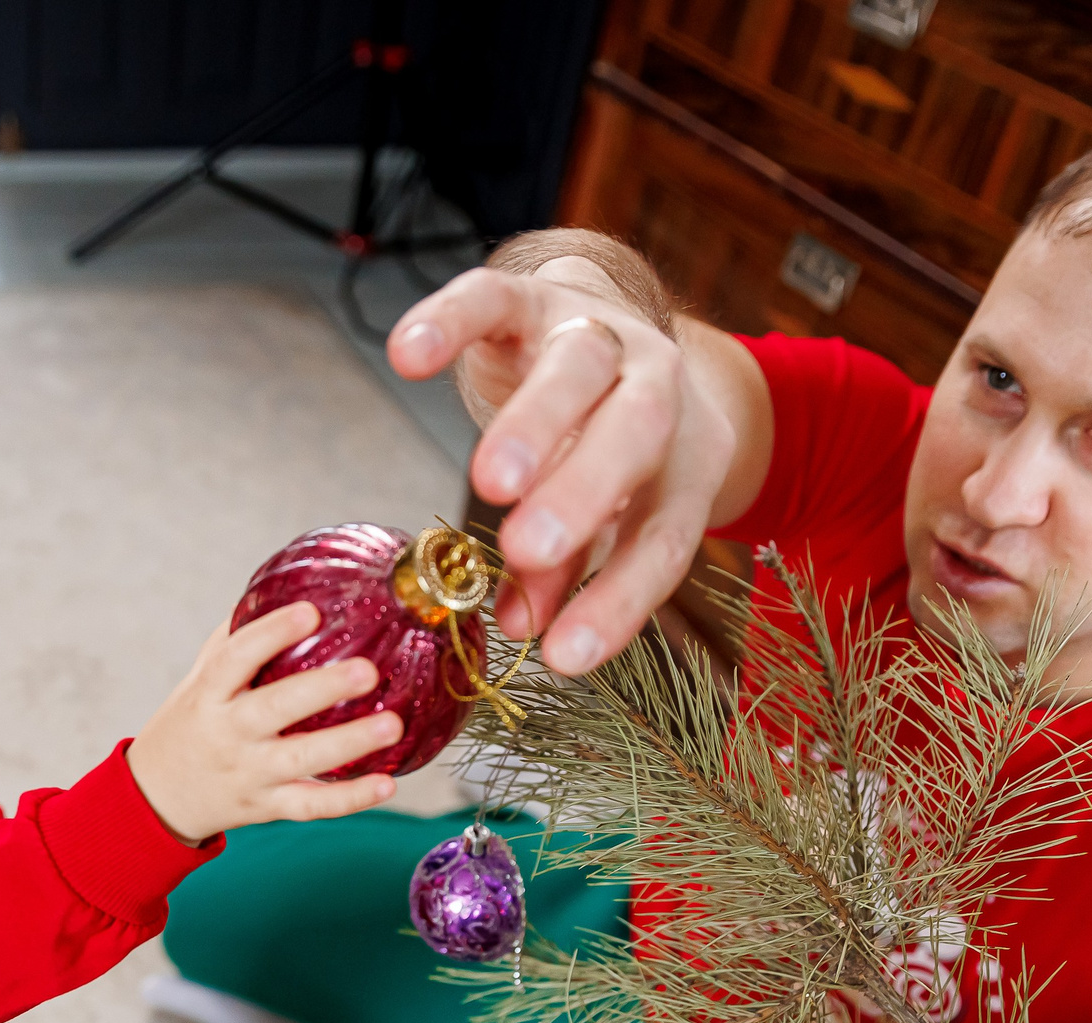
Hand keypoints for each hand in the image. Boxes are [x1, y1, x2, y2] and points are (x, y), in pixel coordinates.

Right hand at [128, 602, 400, 842]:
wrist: (157, 796)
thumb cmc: (191, 723)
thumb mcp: (201, 679)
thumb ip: (238, 638)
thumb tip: (290, 587)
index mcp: (208, 694)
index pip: (236, 658)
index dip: (271, 633)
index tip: (310, 611)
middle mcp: (227, 733)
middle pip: (274, 710)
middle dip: (321, 690)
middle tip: (367, 671)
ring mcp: (248, 773)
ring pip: (300, 761)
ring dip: (348, 744)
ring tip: (392, 725)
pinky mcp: (267, 806)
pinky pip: (311, 806)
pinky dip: (349, 799)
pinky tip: (387, 783)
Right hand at [389, 266, 738, 675]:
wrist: (614, 326)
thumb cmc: (607, 441)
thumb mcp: (607, 514)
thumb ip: (566, 572)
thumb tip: (522, 629)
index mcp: (684, 459)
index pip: (663, 534)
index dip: (618, 598)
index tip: (565, 657)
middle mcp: (655, 388)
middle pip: (636, 432)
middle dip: (584, 490)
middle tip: (529, 546)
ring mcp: (596, 333)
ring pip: (575, 368)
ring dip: (533, 424)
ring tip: (486, 484)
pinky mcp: (532, 295)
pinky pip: (492, 299)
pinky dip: (449, 323)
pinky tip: (407, 356)